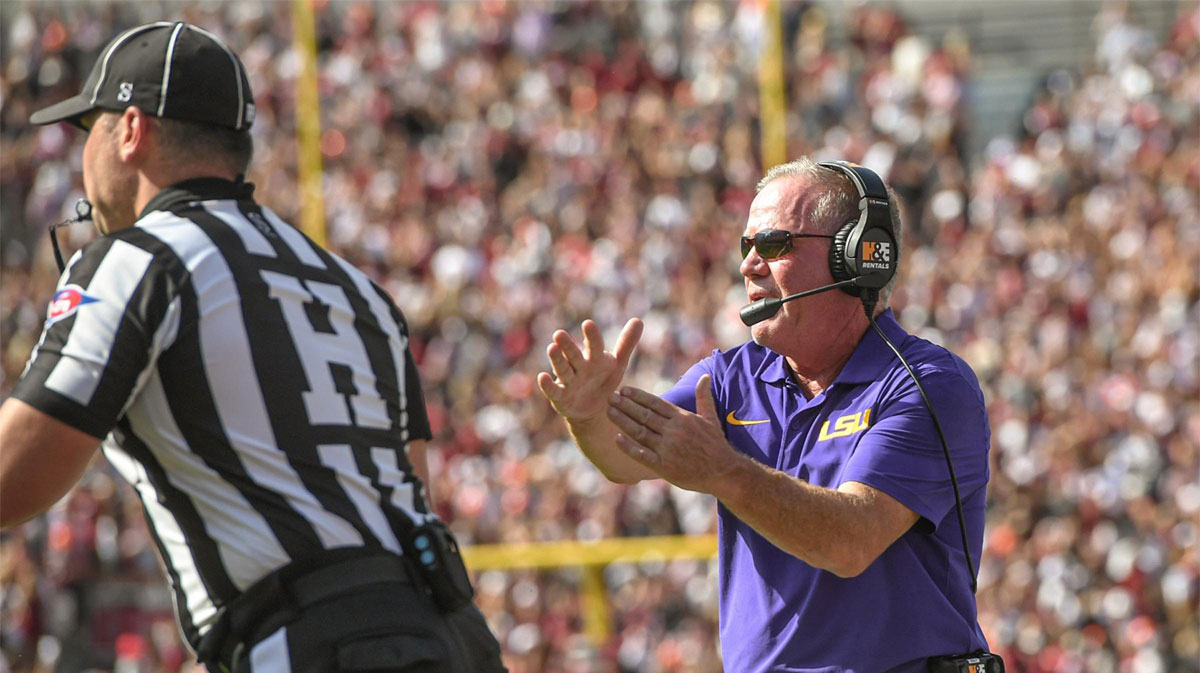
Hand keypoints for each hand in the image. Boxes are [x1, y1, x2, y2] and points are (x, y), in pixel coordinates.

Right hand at [537, 318, 642, 422]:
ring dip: (557, 359)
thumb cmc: (604, 380)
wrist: (593, 408)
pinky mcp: (560, 396)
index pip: (594, 345)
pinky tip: (542, 376)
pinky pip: (553, 390)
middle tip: (559, 333)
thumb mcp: (617, 364)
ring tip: (551, 347)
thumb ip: (626, 343)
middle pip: (573, 354)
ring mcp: (568, 380)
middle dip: (567, 345)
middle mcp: (579, 366)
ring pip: (562, 369)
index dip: (592, 336)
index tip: (588, 324)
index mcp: (594, 358)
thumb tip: (638, 319)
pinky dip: (547, 385)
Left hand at [605, 374, 744, 494]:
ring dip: (623, 421)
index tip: (624, 390)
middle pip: (644, 415)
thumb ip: (704, 397)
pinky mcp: (664, 466)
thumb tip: (705, 377)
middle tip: (610, 396)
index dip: (638, 396)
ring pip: (640, 431)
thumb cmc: (716, 445)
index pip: (655, 403)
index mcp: (682, 418)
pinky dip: (629, 447)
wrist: (724, 472)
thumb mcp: (710, 418)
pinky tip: (617, 439)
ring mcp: (668, 449)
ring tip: (609, 411)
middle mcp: (673, 431)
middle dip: (625, 405)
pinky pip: (642, 455)